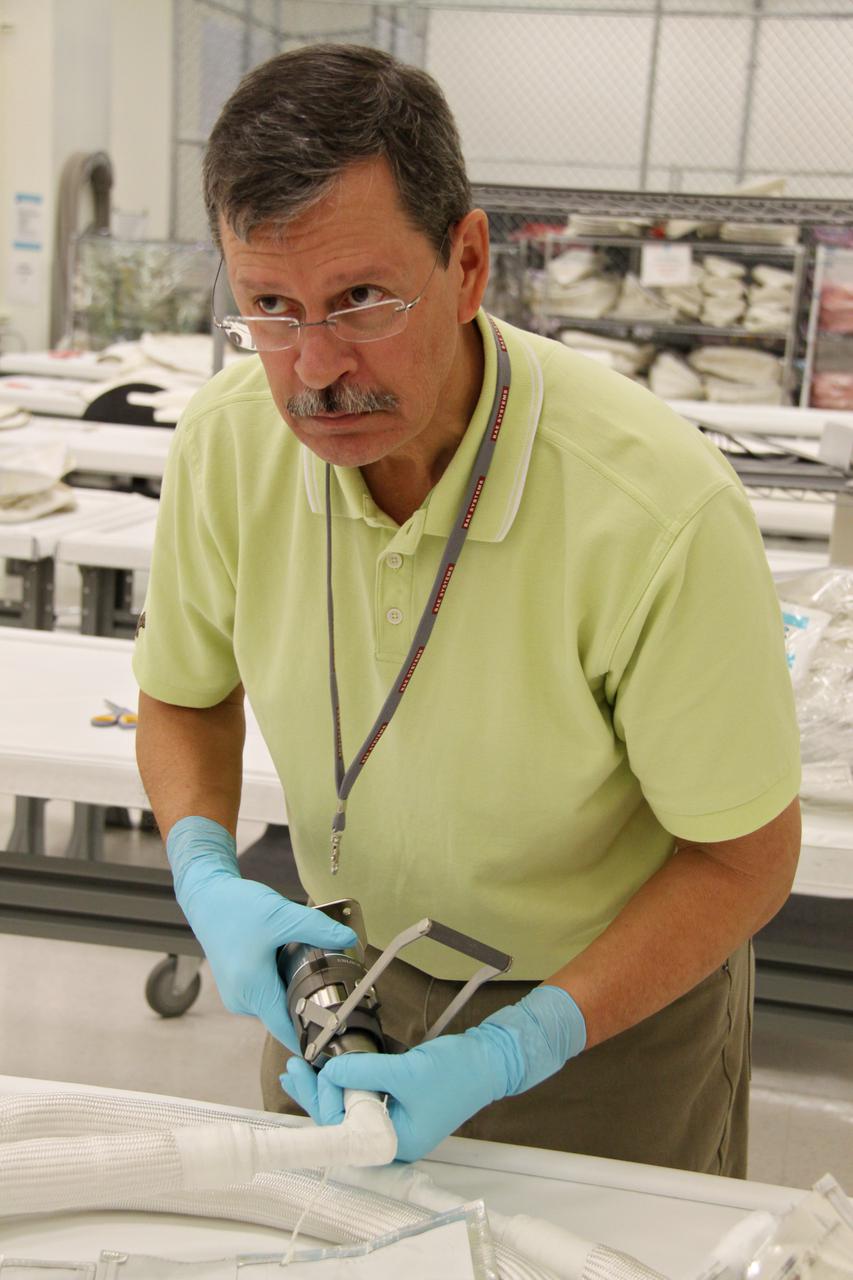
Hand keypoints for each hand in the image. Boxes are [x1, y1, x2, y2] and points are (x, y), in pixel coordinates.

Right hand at [166, 816, 356, 1051]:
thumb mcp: (282, 915)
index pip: (288, 1031)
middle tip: (339, 988)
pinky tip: (291, 963)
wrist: (206, 897)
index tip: (339, 1034)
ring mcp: (237, 995)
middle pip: (286, 1017)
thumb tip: (350, 940)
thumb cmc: (236, 908)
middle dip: (311, 1005)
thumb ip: (318, 929)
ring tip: (315, 970)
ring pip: (277, 1004)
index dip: (314, 1036)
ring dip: (295, 992)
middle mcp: (241, 1001)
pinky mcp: (237, 987)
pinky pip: (266, 994)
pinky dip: (282, 984)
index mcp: (252, 990)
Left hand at [280, 984, 585, 1160]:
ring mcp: (394, 1122)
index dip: (324, 1103)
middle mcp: (391, 1139)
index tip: (312, 1075)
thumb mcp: (404, 1071)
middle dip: (316, 1095)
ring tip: (300, 1069)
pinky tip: (328, 1068)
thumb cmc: (456, 1072)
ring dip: (326, 1087)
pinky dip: (345, 1082)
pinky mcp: (397, 1103)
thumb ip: (363, 1072)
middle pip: (342, 1122)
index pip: (345, 1132)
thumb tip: (328, 1069)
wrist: (490, 1058)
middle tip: (293, 1070)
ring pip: (349, 1108)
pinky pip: (362, 1097)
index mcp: (395, 1144)